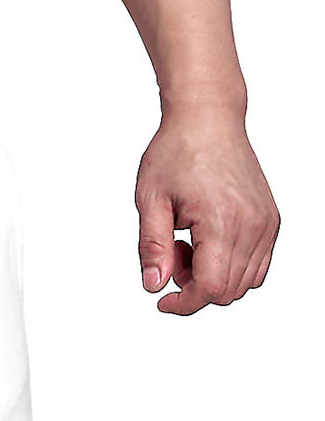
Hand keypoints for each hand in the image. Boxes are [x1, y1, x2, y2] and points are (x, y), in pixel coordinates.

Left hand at [135, 112, 278, 314]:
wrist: (207, 118)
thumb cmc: (178, 149)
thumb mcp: (150, 198)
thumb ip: (153, 246)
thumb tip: (154, 285)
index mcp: (221, 221)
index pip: (211, 288)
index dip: (185, 302)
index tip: (164, 300)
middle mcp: (252, 225)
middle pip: (229, 290)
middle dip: (194, 285)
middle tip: (171, 253)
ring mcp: (266, 223)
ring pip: (246, 281)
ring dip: (214, 276)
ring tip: (188, 241)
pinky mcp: (271, 219)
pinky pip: (258, 264)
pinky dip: (233, 265)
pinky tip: (208, 240)